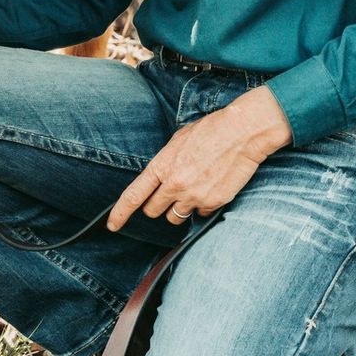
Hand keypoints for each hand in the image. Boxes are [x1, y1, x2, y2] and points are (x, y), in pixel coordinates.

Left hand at [107, 87, 292, 231]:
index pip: (134, 196)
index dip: (120, 213)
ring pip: (176, 217)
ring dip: (180, 208)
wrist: (242, 132)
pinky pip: (200, 214)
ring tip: (194, 186)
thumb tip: (159, 180)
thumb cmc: (210, 131)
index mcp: (162, 166)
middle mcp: (175, 185)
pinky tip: (211, 186)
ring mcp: (195, 196)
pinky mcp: (213, 203)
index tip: (113, 224)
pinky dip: (202, 205)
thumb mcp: (177, 141)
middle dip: (157, 205)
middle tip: (170, 192)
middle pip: (153, 211)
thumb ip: (165, 164)